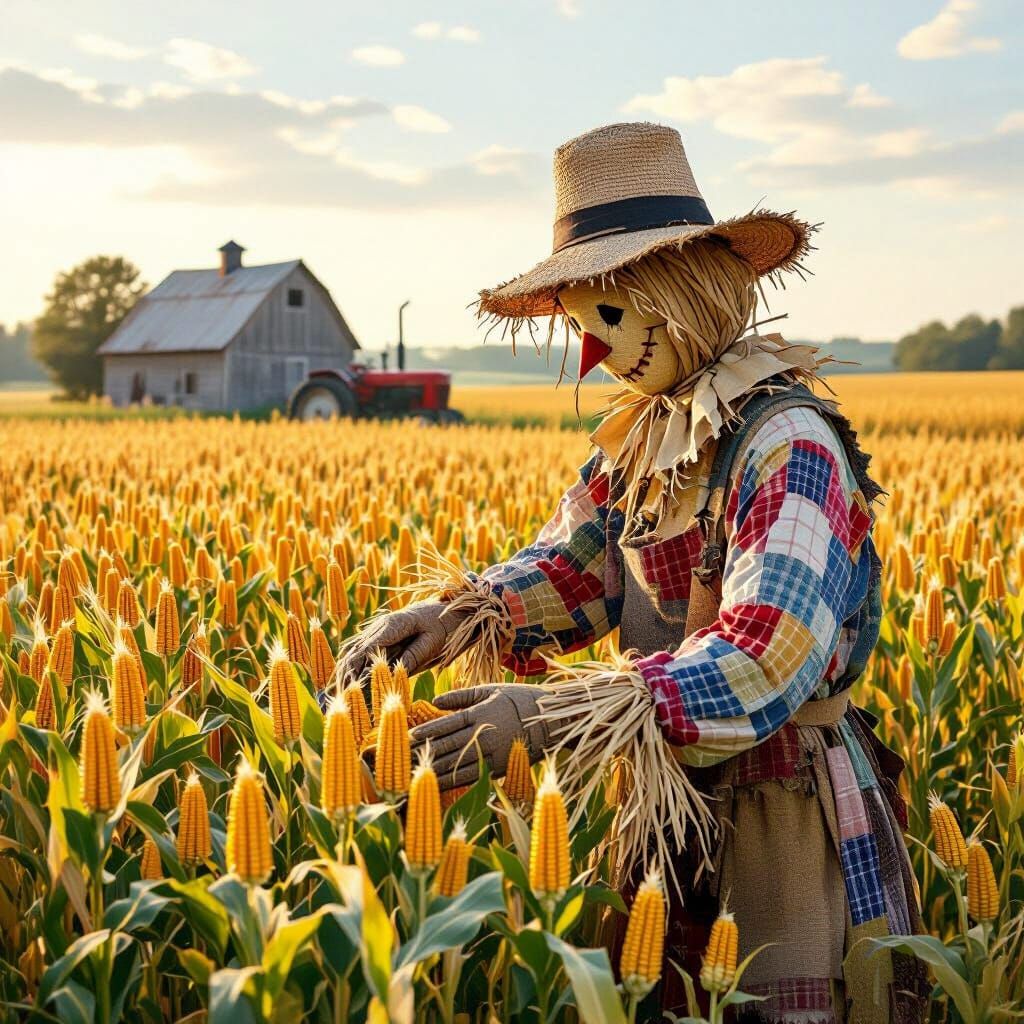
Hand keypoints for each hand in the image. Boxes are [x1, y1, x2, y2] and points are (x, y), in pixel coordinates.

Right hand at [337, 600, 467, 685]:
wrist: (449, 610)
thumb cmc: (445, 626)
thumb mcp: (433, 643)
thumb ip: (412, 657)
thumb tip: (392, 674)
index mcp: (392, 625)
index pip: (366, 650)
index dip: (355, 671)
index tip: (348, 692)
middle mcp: (379, 627)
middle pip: (353, 653)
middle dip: (343, 677)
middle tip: (338, 701)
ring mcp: (377, 631)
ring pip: (351, 652)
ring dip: (342, 674)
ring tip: (335, 697)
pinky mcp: (379, 638)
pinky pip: (358, 652)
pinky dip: (349, 668)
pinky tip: (343, 685)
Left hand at [410, 684, 548, 789]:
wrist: (552, 720)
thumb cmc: (520, 699)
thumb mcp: (491, 690)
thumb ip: (461, 696)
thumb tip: (434, 701)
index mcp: (479, 714)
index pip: (445, 724)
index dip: (424, 732)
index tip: (405, 737)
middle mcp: (482, 735)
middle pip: (445, 746)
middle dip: (420, 752)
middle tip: (399, 757)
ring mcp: (490, 754)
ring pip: (453, 765)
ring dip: (429, 769)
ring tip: (409, 773)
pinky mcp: (498, 769)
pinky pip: (469, 777)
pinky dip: (449, 781)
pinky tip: (433, 784)